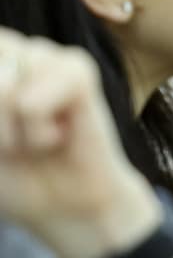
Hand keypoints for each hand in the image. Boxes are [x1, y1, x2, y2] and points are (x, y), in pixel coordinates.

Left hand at [0, 27, 158, 257]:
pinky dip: (37, 132)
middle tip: (11, 142)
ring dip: (9, 130)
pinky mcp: (79, 72)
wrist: (65, 205)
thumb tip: (16, 100)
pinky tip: (58, 136)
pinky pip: (32, 102)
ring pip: (2, 86)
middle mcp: (17, 53)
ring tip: (35, 140)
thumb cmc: (17, 176)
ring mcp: (50, 57)